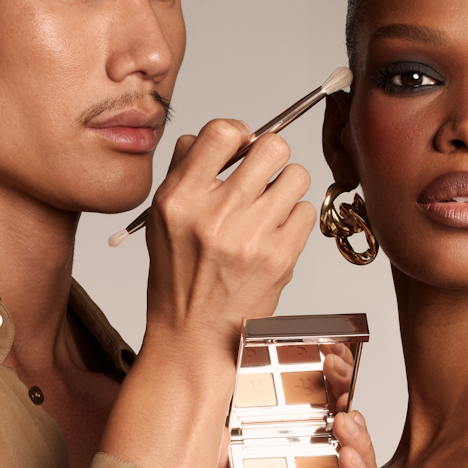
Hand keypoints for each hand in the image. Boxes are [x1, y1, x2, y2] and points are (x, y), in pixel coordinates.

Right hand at [145, 121, 314, 358]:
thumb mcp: (161, 217)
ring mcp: (251, 238)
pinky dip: (294, 219)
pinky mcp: (280, 259)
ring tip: (268, 206)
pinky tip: (274, 234)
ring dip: (286, 186)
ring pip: (296, 176)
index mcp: (180, 198)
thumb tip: (226, 135)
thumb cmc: (178, 274)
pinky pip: (306, 212)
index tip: (240, 147)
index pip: (223, 131)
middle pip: (272, 146)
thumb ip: (186, 168)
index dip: (239, 133)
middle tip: (263, 173)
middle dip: (271, 155)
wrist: (193, 336)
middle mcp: (215, 215)